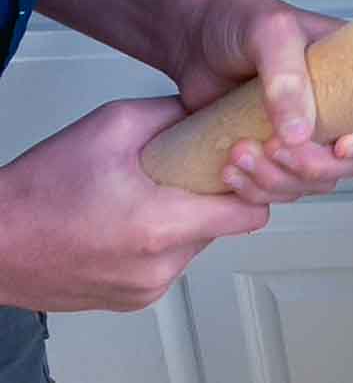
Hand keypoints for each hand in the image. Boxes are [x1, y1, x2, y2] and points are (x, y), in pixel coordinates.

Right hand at [0, 98, 266, 310]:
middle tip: (194, 165)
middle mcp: (159, 266)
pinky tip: (133, 214)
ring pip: (196, 243)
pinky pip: (169, 261)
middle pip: (224, 225)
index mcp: (161, 225)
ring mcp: (145, 289)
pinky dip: (163, 238)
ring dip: (187, 215)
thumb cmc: (40, 190)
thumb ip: (175, 113)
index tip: (247, 161)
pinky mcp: (130, 300)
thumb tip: (214, 109)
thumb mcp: (115, 124)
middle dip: (215, 193)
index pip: (250, 213)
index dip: (256, 183)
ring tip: (153, 189)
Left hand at [169, 0, 352, 204]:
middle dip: (319, 167)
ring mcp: (312, 132)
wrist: (191, 36)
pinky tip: (231, 172)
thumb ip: (287, 75)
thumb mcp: (269, 31)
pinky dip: (259, 190)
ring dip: (282, 182)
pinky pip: (285, 188)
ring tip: (241, 156)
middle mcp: (344, 105)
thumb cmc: (237, 18)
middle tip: (277, 150)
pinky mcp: (278, 151)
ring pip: (322, 181)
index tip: (343, 145)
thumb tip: (302, 132)